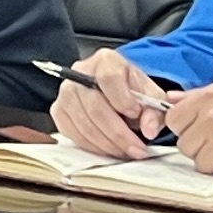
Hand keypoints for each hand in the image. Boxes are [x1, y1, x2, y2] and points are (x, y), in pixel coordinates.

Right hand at [52, 48, 171, 157]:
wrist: (115, 92)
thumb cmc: (131, 91)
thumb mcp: (150, 95)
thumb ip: (154, 111)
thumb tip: (149, 130)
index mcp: (106, 61)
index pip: (108, 78)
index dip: (123, 100)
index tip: (136, 115)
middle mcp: (81, 73)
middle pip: (95, 106)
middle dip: (118, 134)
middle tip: (136, 149)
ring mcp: (66, 92)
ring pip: (83, 123)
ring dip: (107, 144)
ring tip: (125, 151)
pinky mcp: (59, 110)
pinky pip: (72, 133)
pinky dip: (92, 146)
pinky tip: (107, 148)